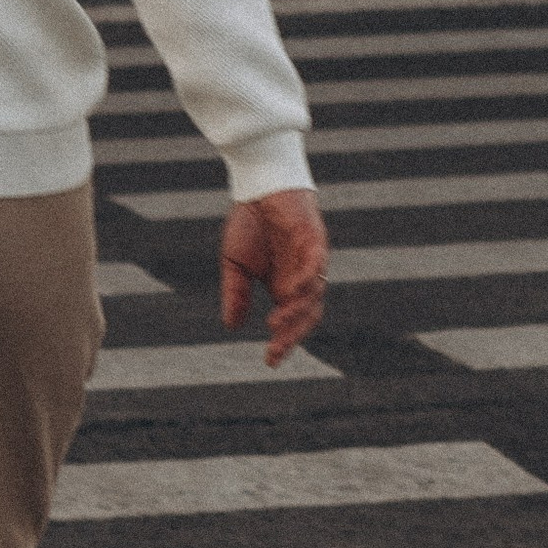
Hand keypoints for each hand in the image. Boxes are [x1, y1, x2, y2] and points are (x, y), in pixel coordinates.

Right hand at [220, 187, 328, 366]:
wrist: (256, 186)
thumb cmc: (250, 223)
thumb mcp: (235, 265)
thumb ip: (236, 294)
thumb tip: (231, 326)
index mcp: (285, 285)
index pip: (292, 321)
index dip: (284, 342)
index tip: (270, 361)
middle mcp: (302, 276)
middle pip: (308, 315)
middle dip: (293, 334)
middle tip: (275, 349)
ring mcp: (311, 259)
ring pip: (314, 293)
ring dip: (297, 311)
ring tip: (277, 322)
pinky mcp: (314, 238)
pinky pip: (316, 263)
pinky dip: (307, 279)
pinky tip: (292, 291)